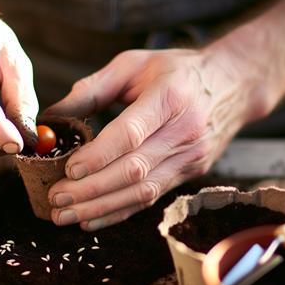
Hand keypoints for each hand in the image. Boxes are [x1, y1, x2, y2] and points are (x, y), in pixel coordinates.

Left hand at [45, 48, 269, 229]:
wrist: (233, 85)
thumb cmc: (177, 71)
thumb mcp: (134, 64)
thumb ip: (92, 88)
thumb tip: (52, 117)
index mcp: (169, 96)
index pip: (131, 133)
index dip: (99, 156)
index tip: (69, 169)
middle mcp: (184, 131)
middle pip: (134, 169)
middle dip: (91, 189)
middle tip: (56, 198)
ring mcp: (190, 157)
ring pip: (142, 191)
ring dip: (100, 207)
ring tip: (64, 215)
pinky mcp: (190, 173)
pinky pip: (151, 198)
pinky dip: (119, 212)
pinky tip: (91, 220)